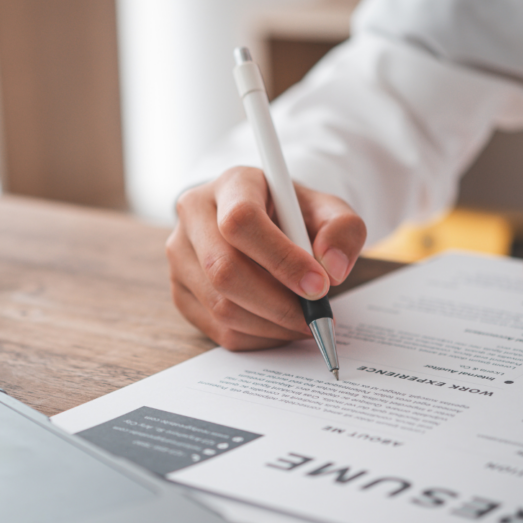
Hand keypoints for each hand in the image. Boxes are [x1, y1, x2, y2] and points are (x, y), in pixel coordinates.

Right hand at [166, 167, 366, 350]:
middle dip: (277, 304)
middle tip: (314, 316)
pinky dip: (257, 337)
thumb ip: (343, 230)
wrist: (263, 223)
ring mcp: (180, 256)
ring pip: (220, 306)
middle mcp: (194, 215)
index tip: (319, 285)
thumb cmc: (292, 216)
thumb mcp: (327, 210)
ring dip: (270, 325)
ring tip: (302, 321)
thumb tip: (332, 269)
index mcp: (231, 185)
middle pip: (223, 270)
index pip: (241, 221)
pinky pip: (217, 329)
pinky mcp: (180, 291)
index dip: (281, 258)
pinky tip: (279, 325)